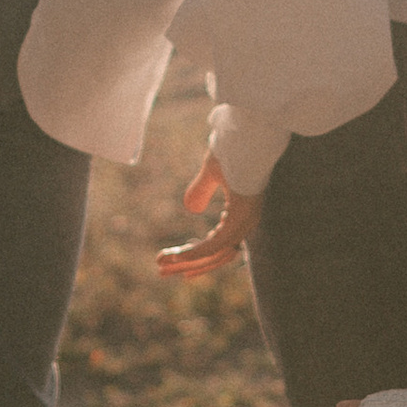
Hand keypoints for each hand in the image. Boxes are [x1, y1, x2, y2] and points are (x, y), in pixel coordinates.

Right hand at [155, 153, 262, 280]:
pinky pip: (216, 244)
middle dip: (186, 265)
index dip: (196, 256)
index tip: (174, 262)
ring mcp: (244, 222)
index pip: (218, 245)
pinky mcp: (240, 218)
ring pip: (214, 254)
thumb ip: (201, 190)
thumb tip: (191, 209)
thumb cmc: (234, 149)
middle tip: (161, 270)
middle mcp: (245, 223)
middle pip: (215, 256)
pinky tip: (178, 258)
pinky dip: (196, 253)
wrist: (246, 136)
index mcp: (240, 214)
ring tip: (163, 266)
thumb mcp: (210, 173)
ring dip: (187, 262)